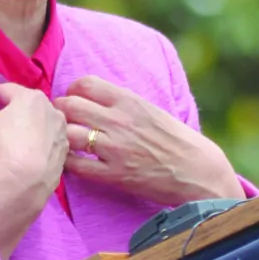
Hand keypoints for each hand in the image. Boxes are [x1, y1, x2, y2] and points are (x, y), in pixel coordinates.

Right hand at [0, 75, 68, 259]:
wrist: (25, 182)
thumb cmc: (2, 144)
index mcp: (32, 97)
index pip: (6, 90)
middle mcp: (52, 110)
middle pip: (25, 106)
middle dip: (10, 110)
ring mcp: (61, 132)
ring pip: (39, 123)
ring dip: (27, 126)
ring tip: (12, 140)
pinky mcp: (64, 152)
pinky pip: (47, 141)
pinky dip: (38, 143)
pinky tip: (27, 154)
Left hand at [54, 76, 244, 205]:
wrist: (198, 171)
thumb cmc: (177, 140)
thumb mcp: (151, 110)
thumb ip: (122, 104)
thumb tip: (94, 99)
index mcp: (129, 101)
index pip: (84, 84)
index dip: (72, 92)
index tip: (74, 101)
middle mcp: (119, 121)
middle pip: (69, 106)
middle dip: (61, 113)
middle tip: (64, 122)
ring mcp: (115, 149)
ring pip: (68, 134)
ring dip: (62, 138)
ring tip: (66, 143)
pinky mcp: (114, 175)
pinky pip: (76, 166)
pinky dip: (69, 163)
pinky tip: (74, 162)